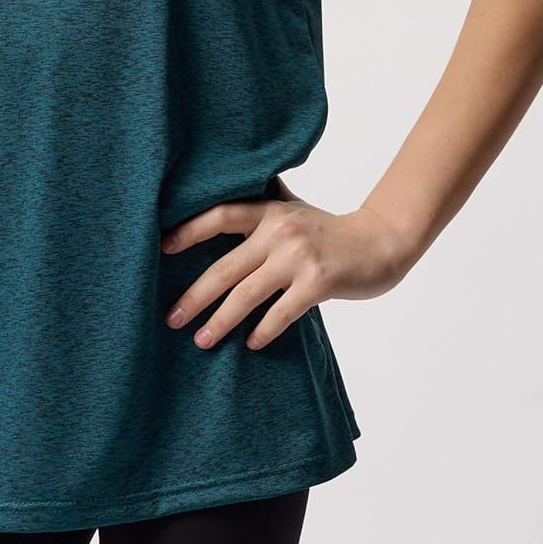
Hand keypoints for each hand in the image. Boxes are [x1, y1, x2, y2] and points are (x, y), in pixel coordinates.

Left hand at [160, 191, 408, 351]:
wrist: (381, 242)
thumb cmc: (328, 230)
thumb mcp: (292, 208)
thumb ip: (260, 204)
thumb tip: (214, 199)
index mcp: (269, 209)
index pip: (219, 215)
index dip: (188, 231)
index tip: (161, 250)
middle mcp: (280, 230)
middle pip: (225, 267)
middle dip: (194, 296)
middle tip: (171, 318)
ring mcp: (299, 256)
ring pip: (247, 294)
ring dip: (221, 321)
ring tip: (201, 340)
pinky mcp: (319, 282)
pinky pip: (280, 312)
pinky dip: (263, 331)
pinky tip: (251, 344)